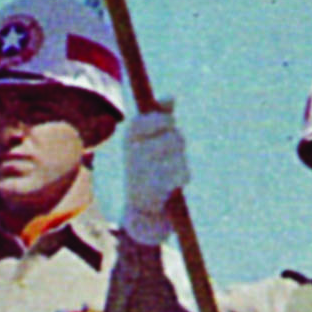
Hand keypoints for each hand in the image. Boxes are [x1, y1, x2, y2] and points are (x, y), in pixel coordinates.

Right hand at [121, 106, 188, 247]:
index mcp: (129, 140)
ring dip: (181, 162)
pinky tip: (174, 185)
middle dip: (178, 143)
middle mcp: (132, 154)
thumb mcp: (150, 142)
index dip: (162, 120)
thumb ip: (160, 118)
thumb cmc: (149, 171)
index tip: (170, 124)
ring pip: (179, 154)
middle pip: (172, 136)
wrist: (143, 214)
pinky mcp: (152, 190)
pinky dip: (182, 177)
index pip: (145, 120)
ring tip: (171, 173)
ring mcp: (140, 172)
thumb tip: (171, 96)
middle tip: (172, 154)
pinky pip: (181, 173)